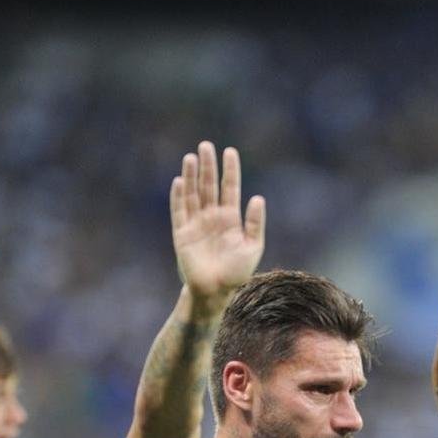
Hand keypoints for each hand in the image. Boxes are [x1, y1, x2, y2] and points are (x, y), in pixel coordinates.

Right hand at [170, 141, 265, 301]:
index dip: (230, 170)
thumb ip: (255, 223)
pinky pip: (179, 211)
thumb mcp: (253, 247)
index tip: (230, 151)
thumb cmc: (237, 273)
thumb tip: (257, 198)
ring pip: (193, 194)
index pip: (230, 188)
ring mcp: (196, 224)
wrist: (216, 291)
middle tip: (206, 145)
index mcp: (230, 219)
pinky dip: (179, 196)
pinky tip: (180, 181)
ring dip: (192, 175)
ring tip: (192, 157)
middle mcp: (212, 217)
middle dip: (208, 166)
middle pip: (209, 186)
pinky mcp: (182, 233)